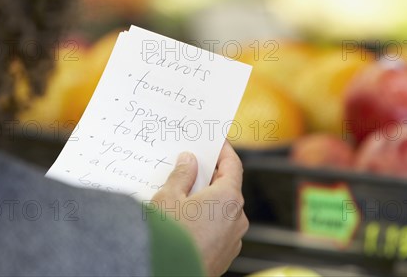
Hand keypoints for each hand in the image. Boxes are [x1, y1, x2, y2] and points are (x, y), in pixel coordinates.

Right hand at [152, 142, 248, 275]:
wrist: (169, 275)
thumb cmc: (170, 237)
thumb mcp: (168, 197)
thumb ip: (182, 175)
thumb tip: (189, 161)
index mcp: (229, 198)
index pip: (233, 165)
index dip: (224, 151)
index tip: (216, 143)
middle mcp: (237, 218)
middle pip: (227, 188)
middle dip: (210, 177)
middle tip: (192, 168)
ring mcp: (233, 239)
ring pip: (223, 211)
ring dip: (208, 201)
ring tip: (183, 197)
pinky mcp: (225, 255)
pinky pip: (219, 230)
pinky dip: (207, 221)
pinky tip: (187, 221)